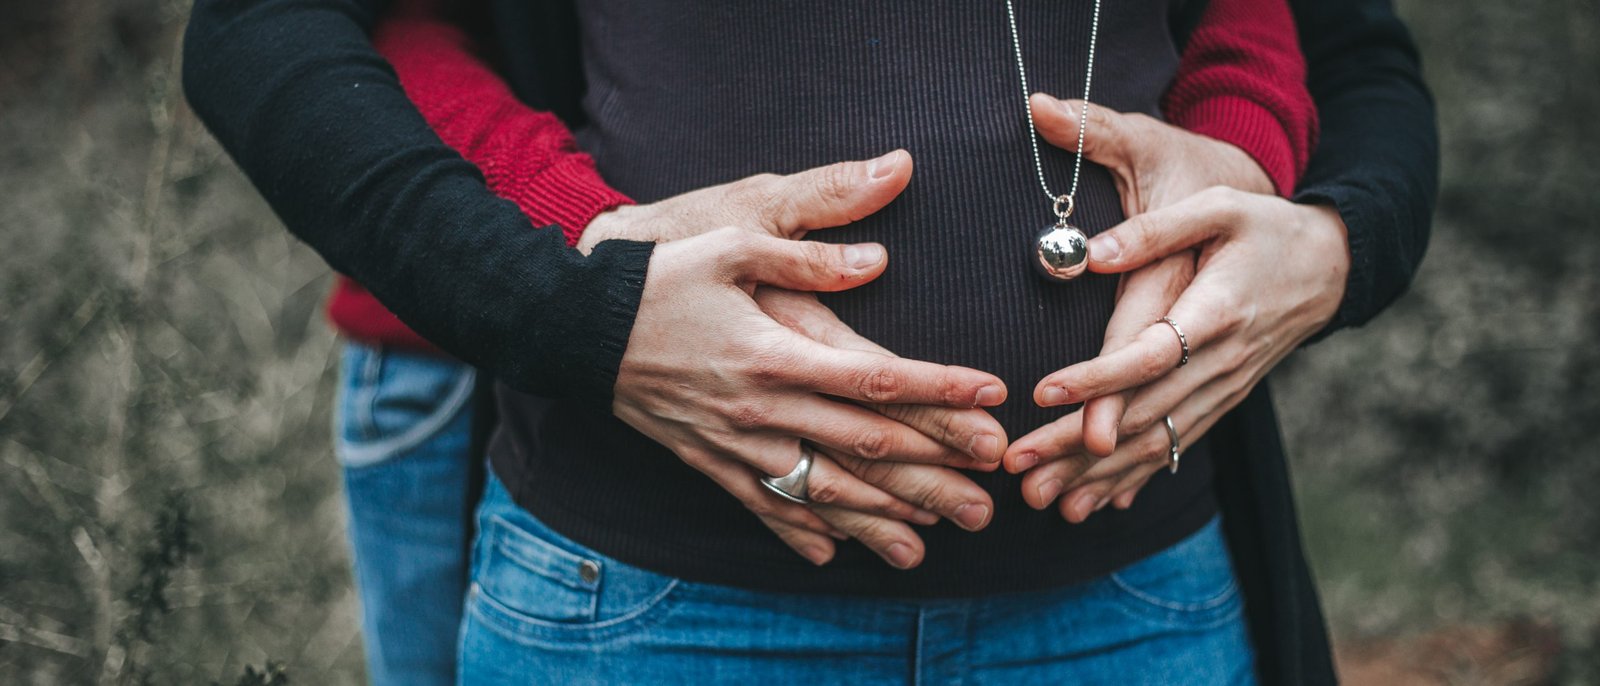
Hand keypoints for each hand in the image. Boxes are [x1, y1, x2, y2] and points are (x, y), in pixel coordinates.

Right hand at [601, 154, 1007, 567]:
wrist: (576, 329)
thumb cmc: (659, 277)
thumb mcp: (731, 242)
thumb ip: (806, 254)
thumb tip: (876, 259)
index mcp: (776, 352)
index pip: (877, 377)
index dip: (940, 389)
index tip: (992, 398)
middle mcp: (762, 408)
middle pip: (864, 446)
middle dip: (932, 470)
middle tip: (988, 492)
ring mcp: (735, 443)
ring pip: (821, 489)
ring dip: (879, 518)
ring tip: (930, 541)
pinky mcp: (708, 461)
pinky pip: (762, 506)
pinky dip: (799, 532)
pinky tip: (832, 556)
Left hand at [1005, 96, 1347, 520]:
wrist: (1331, 269)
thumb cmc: (1266, 230)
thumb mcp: (1218, 209)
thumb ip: (1155, 231)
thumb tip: (1090, 253)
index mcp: (1217, 312)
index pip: (1151, 355)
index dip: (1098, 378)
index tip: (1044, 391)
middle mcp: (1221, 362)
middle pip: (1142, 413)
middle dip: (1074, 443)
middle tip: (1016, 462)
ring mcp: (1223, 390)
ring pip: (1154, 442)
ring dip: (1094, 474)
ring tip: (1037, 496)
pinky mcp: (1221, 403)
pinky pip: (1173, 449)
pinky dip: (1130, 479)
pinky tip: (1090, 503)